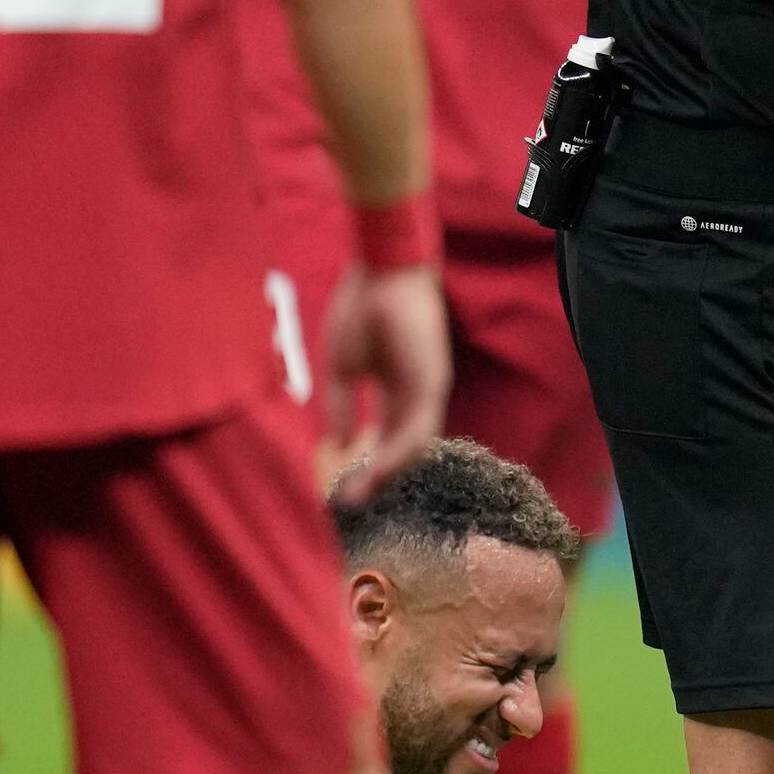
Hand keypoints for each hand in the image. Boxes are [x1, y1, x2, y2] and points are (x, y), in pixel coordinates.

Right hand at [322, 262, 451, 500]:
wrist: (379, 272)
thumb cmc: (360, 308)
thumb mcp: (342, 367)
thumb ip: (342, 406)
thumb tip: (341, 443)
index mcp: (395, 385)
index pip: (386, 433)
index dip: (366, 460)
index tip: (344, 484)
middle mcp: (416, 392)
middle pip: (401, 445)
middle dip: (377, 475)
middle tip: (352, 501)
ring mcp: (427, 389)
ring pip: (413, 444)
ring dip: (387, 471)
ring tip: (361, 493)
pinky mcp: (433, 384)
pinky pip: (419, 429)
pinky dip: (398, 452)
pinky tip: (376, 470)